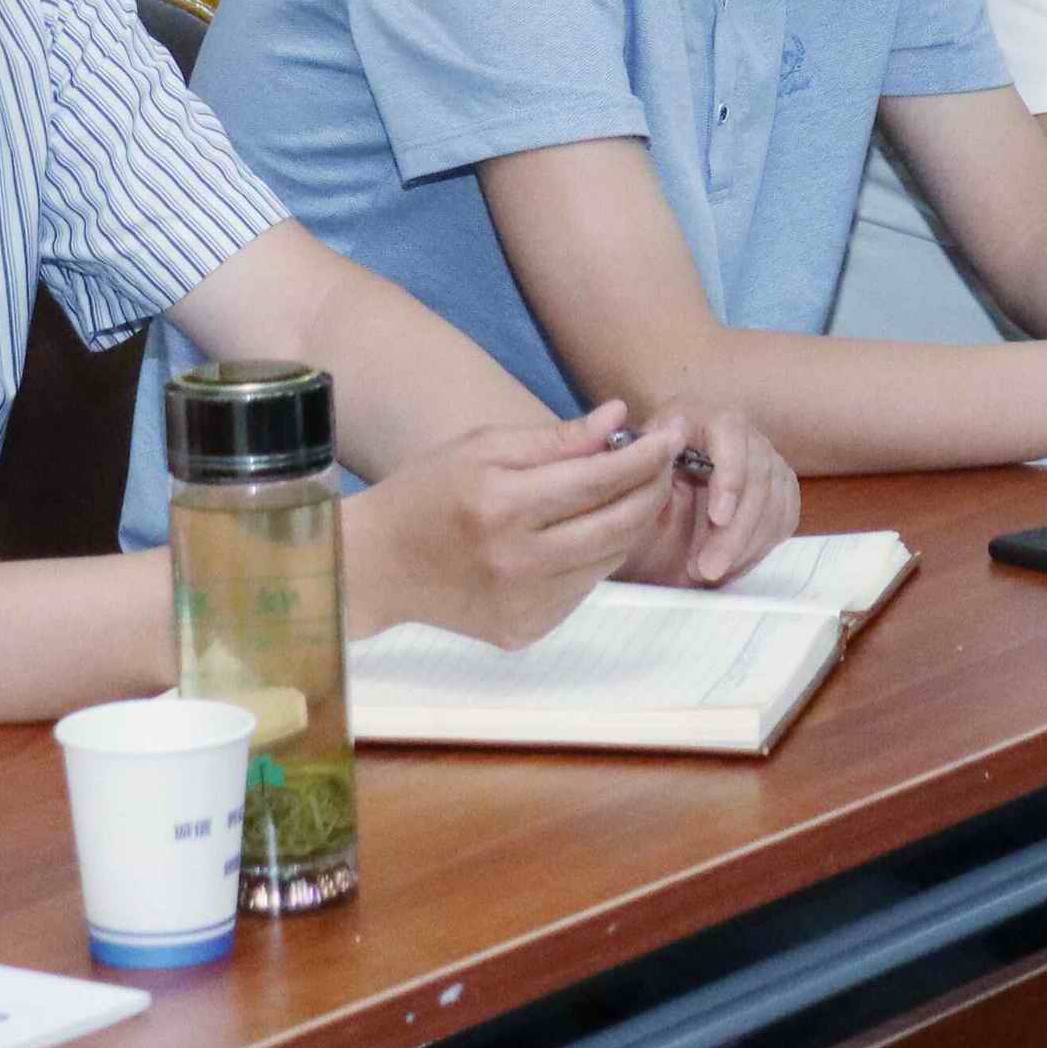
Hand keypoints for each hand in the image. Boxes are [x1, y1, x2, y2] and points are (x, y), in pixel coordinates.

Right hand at [342, 405, 677, 647]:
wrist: (377, 566)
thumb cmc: (427, 492)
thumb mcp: (482, 446)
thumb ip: (555, 437)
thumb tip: (619, 417)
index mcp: (500, 505)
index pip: (597, 480)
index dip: (643, 456)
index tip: (669, 435)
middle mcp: (515, 561)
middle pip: (616, 524)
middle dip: (652, 488)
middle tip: (664, 462)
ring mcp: (522, 604)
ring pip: (609, 559)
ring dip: (632, 522)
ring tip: (633, 490)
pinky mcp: (525, 630)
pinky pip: (584, 588)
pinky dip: (598, 555)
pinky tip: (590, 530)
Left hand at [606, 407, 803, 586]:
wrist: (647, 514)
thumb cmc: (634, 492)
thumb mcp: (627, 480)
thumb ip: (640, 466)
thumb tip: (657, 449)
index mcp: (696, 416)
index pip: (730, 431)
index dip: (730, 473)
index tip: (717, 518)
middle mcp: (737, 431)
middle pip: (758, 473)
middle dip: (735, 529)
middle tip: (707, 569)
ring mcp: (762, 458)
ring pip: (775, 499)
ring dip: (744, 544)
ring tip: (708, 573)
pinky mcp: (778, 488)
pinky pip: (783, 517)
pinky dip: (759, 546)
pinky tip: (730, 565)